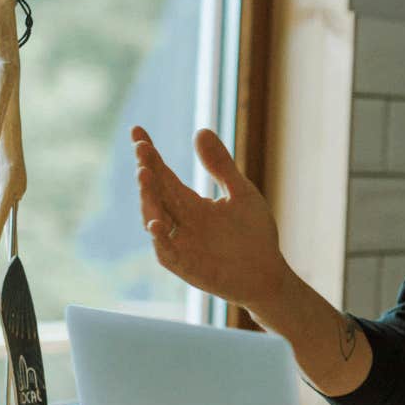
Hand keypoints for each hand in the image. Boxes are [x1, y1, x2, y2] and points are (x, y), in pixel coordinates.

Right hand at [132, 126, 289, 312]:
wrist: (268, 274)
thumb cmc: (254, 235)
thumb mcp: (240, 193)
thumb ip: (220, 166)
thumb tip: (200, 130)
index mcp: (191, 203)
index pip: (165, 174)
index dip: (151, 154)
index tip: (137, 130)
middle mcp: (179, 221)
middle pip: (157, 192)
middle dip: (148, 170)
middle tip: (142, 148)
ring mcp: (179, 242)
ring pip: (155, 217)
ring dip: (149, 198)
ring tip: (145, 174)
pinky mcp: (184, 264)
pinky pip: (166, 250)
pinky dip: (160, 238)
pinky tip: (156, 223)